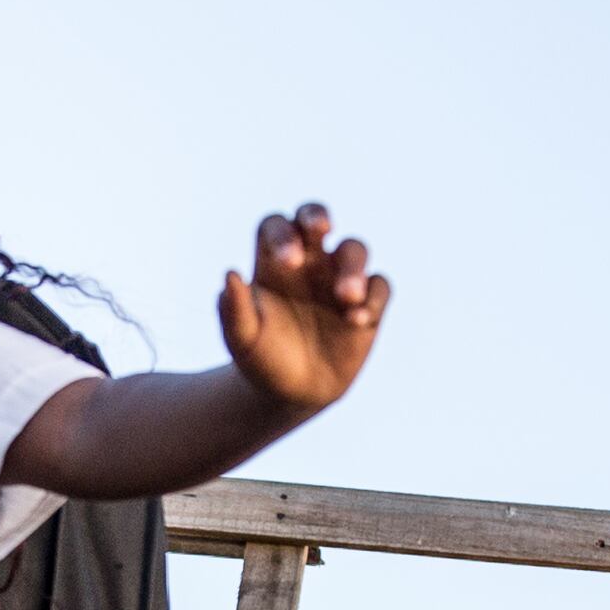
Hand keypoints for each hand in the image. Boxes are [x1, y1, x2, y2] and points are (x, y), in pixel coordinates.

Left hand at [216, 204, 387, 417]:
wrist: (291, 393)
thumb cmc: (261, 359)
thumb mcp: (242, 339)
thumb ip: (234, 309)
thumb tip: (230, 274)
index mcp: (273, 262)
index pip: (276, 227)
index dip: (282, 234)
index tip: (289, 261)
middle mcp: (309, 262)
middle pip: (314, 218)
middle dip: (319, 215)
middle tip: (321, 229)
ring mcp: (339, 279)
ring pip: (354, 249)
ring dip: (353, 267)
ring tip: (347, 297)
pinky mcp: (367, 304)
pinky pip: (379, 286)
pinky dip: (372, 298)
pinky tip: (356, 320)